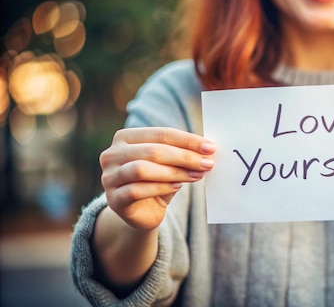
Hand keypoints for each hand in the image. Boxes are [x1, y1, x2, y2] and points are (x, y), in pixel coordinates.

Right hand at [99, 127, 214, 230]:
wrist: (142, 213)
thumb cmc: (157, 182)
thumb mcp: (170, 164)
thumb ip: (182, 153)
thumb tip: (207, 148)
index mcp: (125, 138)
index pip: (161, 134)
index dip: (188, 140)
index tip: (210, 148)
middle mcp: (112, 154)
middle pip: (153, 150)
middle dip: (184, 156)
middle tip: (207, 163)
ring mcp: (109, 177)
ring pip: (142, 169)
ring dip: (175, 172)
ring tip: (197, 176)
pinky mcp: (114, 199)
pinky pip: (137, 190)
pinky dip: (161, 187)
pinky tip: (178, 186)